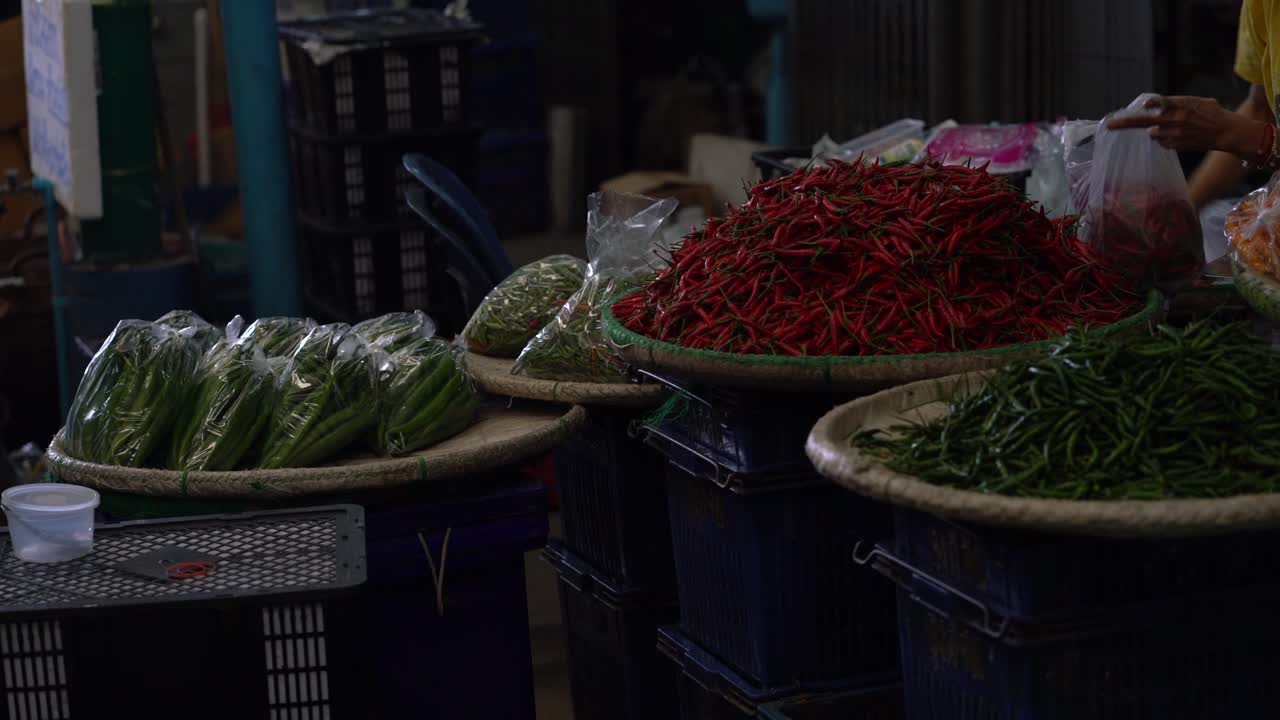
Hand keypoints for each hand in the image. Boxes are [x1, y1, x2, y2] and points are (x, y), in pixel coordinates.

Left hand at [1105, 95, 1262, 156]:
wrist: (1225, 132)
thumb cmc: (1212, 113)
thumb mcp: (1197, 100)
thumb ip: (1175, 102)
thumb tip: (1153, 105)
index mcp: (1182, 105)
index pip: (1160, 102)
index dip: (1151, 103)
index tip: (1144, 104)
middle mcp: (1176, 119)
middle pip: (1145, 121)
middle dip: (1125, 123)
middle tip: (1110, 125)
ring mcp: (1175, 134)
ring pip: (1153, 134)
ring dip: (1156, 131)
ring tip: (1175, 127)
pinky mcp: (1176, 145)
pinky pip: (1162, 142)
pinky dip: (1165, 139)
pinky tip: (1180, 135)